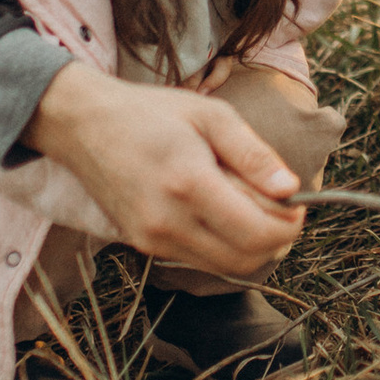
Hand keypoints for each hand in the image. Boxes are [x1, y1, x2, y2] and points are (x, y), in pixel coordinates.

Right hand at [28, 63, 305, 276]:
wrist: (83, 125)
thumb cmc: (150, 113)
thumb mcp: (211, 115)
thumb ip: (253, 155)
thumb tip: (290, 188)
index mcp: (190, 184)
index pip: (258, 233)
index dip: (289, 224)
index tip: (296, 202)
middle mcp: (169, 222)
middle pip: (247, 260)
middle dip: (275, 238)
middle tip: (279, 205)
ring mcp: (153, 240)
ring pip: (225, 267)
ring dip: (249, 245)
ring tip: (247, 203)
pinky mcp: (143, 245)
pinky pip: (199, 259)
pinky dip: (222, 244)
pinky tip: (218, 210)